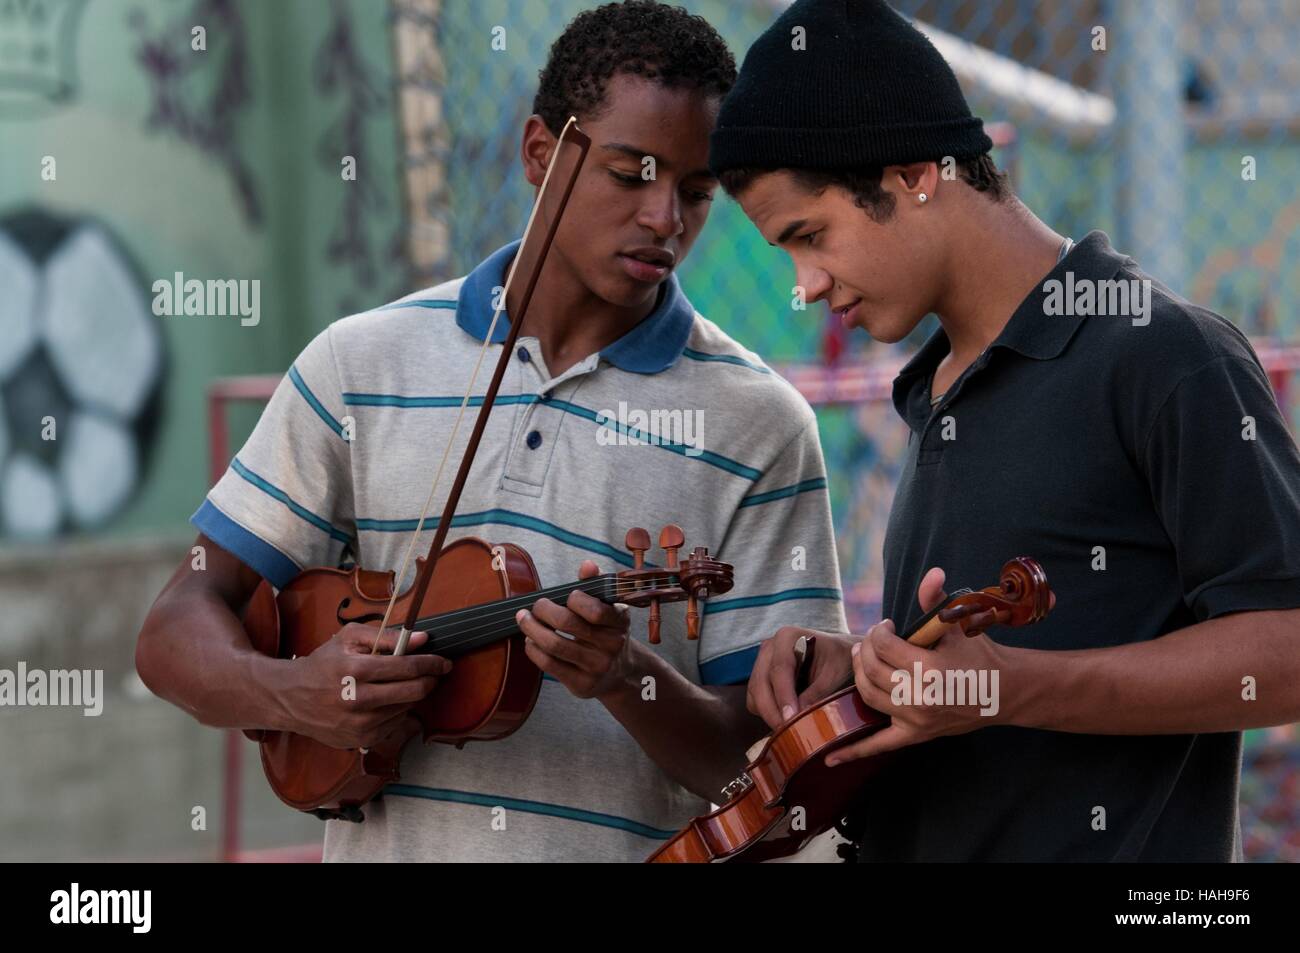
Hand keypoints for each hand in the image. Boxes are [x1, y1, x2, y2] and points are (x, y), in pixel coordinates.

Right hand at [280, 623, 449, 749]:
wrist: (291, 698)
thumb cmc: (323, 664)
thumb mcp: (349, 638)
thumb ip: (386, 636)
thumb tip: (421, 639)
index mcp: (355, 671)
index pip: (408, 667)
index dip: (432, 664)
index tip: (444, 662)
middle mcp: (358, 700)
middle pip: (414, 691)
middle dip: (430, 680)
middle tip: (434, 673)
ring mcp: (360, 724)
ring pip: (407, 708)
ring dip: (412, 695)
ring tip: (400, 684)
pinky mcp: (361, 740)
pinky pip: (395, 723)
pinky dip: (397, 710)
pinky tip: (384, 701)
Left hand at [515, 560, 631, 698]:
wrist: (621, 673)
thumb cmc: (607, 633)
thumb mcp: (609, 609)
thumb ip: (596, 585)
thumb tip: (587, 565)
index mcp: (619, 623)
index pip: (595, 610)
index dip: (575, 599)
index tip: (566, 596)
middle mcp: (611, 646)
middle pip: (567, 624)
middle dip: (543, 610)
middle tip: (535, 606)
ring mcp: (596, 667)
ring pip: (554, 645)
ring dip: (532, 629)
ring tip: (524, 619)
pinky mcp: (581, 684)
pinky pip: (549, 664)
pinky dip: (533, 649)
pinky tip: (530, 640)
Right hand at [747, 625, 856, 728]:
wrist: (836, 653)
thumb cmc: (838, 659)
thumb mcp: (834, 673)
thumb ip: (818, 691)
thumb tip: (800, 715)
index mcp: (787, 637)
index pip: (780, 669)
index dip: (784, 696)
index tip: (790, 718)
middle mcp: (769, 647)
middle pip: (760, 683)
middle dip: (771, 711)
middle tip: (788, 732)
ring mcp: (761, 661)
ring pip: (754, 694)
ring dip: (768, 714)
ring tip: (788, 729)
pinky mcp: (759, 677)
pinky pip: (754, 699)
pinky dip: (766, 712)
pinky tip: (784, 719)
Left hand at [825, 567, 1013, 765]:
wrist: (1004, 692)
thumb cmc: (979, 656)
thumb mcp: (958, 626)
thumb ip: (937, 600)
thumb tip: (932, 571)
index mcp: (928, 668)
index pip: (882, 645)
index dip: (879, 631)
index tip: (886, 626)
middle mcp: (918, 697)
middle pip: (869, 669)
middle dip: (865, 650)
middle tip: (871, 642)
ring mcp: (914, 719)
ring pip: (867, 695)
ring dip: (859, 676)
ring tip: (863, 661)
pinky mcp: (914, 736)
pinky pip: (877, 746)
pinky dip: (851, 752)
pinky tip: (829, 757)